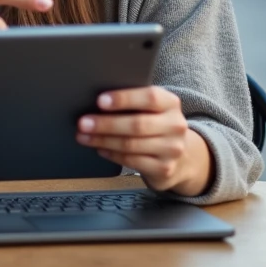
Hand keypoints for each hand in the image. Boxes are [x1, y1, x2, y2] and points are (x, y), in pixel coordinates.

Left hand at [76, 86, 212, 195]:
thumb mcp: (150, 108)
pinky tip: (100, 149)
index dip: (123, 99)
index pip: (149, 97)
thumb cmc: (155, 124)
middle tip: (83, 123)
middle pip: (137, 124)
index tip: (100, 101)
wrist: (182, 156)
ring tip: (84, 136)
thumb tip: (97, 101)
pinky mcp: (164, 169)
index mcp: (171, 103)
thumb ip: (132, 101)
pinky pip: (132, 161)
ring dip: (103, 140)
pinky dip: (112, 154)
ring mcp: (172, 149)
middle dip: (106, 124)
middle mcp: (175, 125)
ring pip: (131, 144)